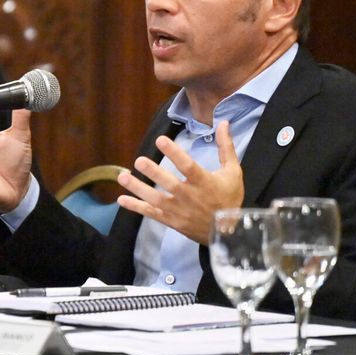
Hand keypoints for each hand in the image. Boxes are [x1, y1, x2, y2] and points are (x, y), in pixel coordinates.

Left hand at [116, 120, 244, 243]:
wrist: (229, 232)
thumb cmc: (229, 198)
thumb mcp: (233, 171)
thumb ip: (226, 147)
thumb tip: (223, 122)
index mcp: (205, 183)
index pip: (188, 167)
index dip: (175, 154)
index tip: (160, 140)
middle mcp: (190, 197)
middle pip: (170, 184)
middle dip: (154, 173)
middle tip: (139, 161)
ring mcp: (179, 211)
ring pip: (156, 199)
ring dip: (138, 188)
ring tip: (122, 176)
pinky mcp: (172, 221)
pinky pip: (152, 213)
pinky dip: (136, 207)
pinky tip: (122, 199)